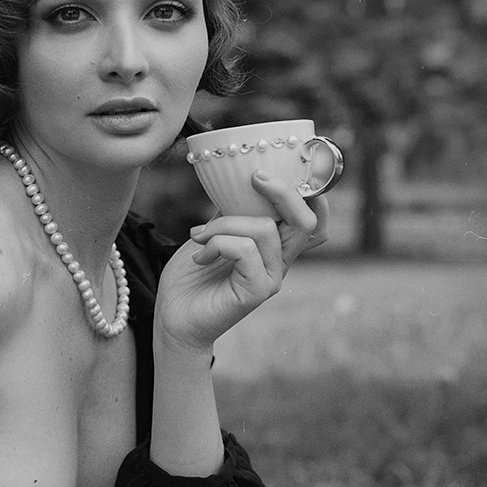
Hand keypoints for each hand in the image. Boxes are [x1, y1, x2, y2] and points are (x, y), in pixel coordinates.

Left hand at [155, 170, 328, 352]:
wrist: (173, 316)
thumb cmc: (192, 275)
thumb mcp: (213, 231)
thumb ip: (232, 210)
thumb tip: (238, 178)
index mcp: (274, 245)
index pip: (313, 219)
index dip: (311, 192)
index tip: (278, 169)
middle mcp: (280, 261)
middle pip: (307, 221)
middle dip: (284, 191)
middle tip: (255, 178)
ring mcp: (272, 278)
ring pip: (265, 230)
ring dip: (224, 224)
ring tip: (199, 236)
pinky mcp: (258, 292)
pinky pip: (246, 250)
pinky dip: (218, 243)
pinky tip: (200, 254)